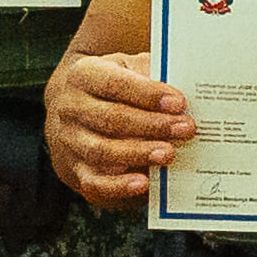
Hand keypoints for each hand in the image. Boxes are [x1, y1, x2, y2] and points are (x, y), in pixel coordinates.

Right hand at [46, 48, 190, 204]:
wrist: (80, 115)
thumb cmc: (117, 90)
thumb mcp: (130, 70)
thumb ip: (152, 78)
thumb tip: (183, 100)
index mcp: (84, 74)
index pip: (115, 83)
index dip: (148, 94)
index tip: (180, 103)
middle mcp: (70, 108)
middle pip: (111, 119)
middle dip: (152, 125)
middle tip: (186, 129)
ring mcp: (70, 141)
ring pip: (102, 151)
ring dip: (139, 154)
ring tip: (169, 154)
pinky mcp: (75, 171)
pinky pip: (95, 182)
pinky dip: (120, 185)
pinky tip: (145, 183)